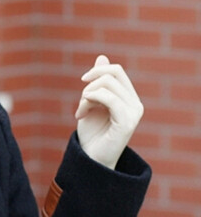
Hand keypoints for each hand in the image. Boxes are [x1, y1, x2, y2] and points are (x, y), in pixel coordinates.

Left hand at [75, 55, 143, 169]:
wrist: (90, 159)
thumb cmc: (91, 133)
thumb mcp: (91, 102)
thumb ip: (98, 82)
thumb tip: (102, 57)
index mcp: (129, 98)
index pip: (115, 70)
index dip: (96, 71)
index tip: (82, 84)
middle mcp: (135, 103)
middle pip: (112, 73)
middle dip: (90, 83)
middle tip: (81, 101)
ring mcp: (133, 113)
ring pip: (107, 84)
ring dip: (86, 95)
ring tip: (80, 113)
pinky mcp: (127, 122)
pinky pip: (109, 98)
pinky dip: (90, 100)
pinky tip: (80, 114)